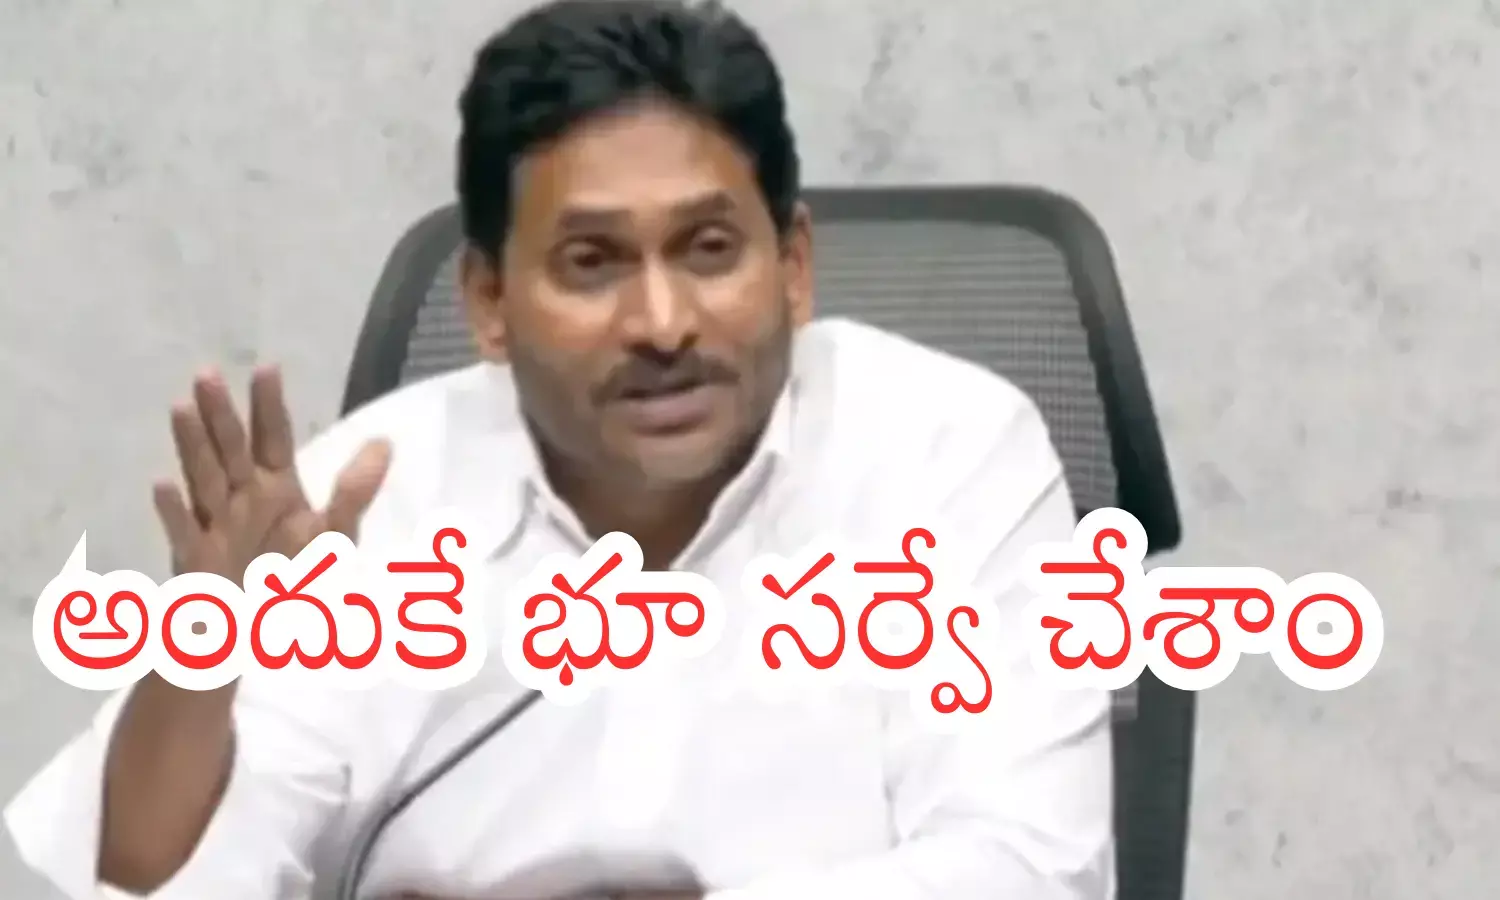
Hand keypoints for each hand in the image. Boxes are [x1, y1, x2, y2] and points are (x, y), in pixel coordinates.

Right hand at [152, 366, 390, 583]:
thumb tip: (383, 442)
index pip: (272, 438)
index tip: (266, 368)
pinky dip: (173, 510)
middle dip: (221, 414)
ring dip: (193, 446)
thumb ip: (354, 490)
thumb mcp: (335, 533)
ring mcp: (216, 524)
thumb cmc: (297, 576)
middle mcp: (242, 497)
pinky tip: (162, 484)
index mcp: (274, 485)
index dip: (268, 406)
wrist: (265, 631)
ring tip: (181, 409)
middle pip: (231, 449)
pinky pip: (184, 531)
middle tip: (207, 374)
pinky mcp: (196, 557)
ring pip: (203, 479)